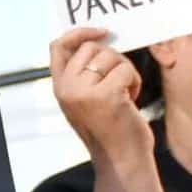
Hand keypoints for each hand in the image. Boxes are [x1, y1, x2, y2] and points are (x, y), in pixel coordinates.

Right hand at [47, 27, 151, 163]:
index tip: (101, 32)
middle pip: (91, 48)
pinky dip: (134, 81)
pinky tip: (131, 98)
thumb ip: (82, 75)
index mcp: (59, 87)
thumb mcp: (84, 100)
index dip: (78, 33)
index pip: (57, 47)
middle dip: (112, 57)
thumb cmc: (108, 129)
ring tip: (124, 92)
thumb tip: (99, 42)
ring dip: (125, 70)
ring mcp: (84, 92)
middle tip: (118, 80)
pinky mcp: (106, 95)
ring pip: (110, 57)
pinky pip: (125, 70)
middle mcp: (66, 88)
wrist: (120, 159)